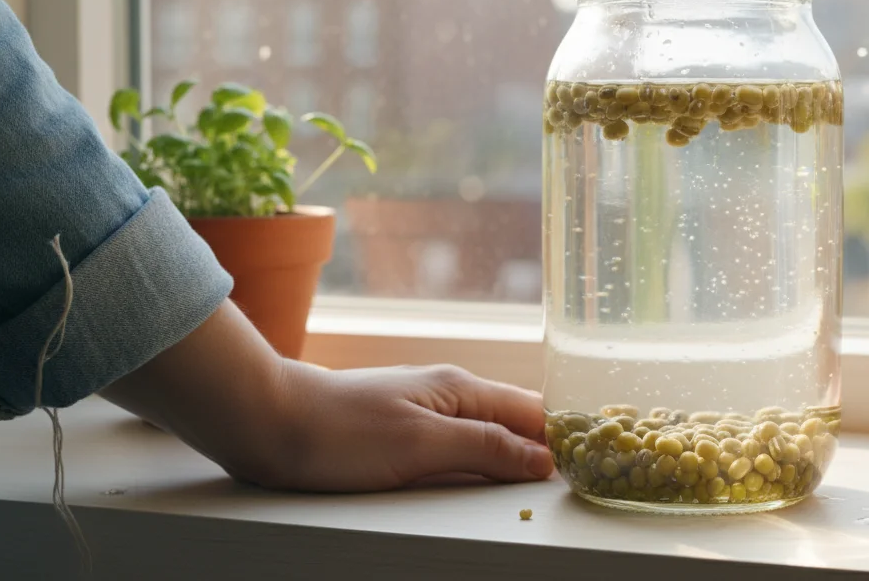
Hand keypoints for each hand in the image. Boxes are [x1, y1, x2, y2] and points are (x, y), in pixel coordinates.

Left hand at [102, 300, 553, 491]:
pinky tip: (492, 480)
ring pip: (491, 435)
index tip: (599, 462)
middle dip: (550, 446)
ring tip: (549, 481)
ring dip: (519, 456)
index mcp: (461, 389)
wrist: (268, 424)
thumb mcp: (421, 446)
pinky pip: (463, 447)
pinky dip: (486, 463)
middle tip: (584, 477)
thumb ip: (485, 449)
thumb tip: (544, 459)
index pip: (534, 412)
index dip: (566, 437)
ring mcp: (428, 412)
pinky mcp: (406, 434)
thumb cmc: (338, 433)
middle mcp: (450, 395)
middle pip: (517, 422)